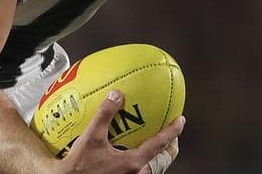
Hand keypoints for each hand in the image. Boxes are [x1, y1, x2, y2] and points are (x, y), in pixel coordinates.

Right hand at [60, 91, 184, 173]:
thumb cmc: (80, 166)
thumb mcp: (91, 137)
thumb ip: (105, 114)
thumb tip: (117, 94)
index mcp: (133, 162)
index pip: (159, 144)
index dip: (172, 131)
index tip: (180, 120)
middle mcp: (135, 173)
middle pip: (161, 159)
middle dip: (168, 146)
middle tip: (171, 133)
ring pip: (150, 166)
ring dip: (155, 153)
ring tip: (152, 141)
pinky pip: (137, 169)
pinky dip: (139, 158)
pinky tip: (127, 150)